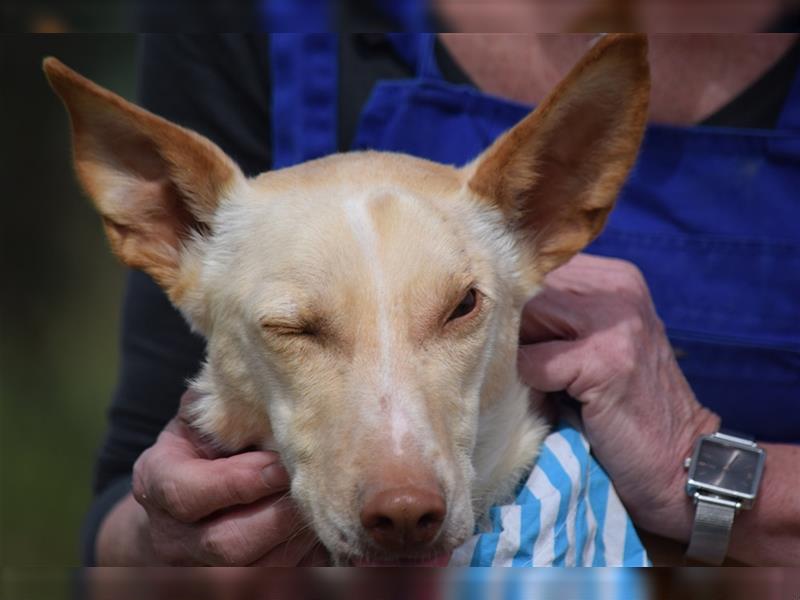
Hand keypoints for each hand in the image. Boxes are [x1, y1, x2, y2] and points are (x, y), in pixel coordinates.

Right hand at [127, 390, 327, 564]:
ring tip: (328, 506)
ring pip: (257, 569)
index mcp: (156, 482)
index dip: (241, 481)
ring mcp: (199, 570)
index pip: (189, 493)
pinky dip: (306, 559)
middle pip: (227, 543)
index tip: (282, 462)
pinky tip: (326, 531)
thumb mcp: (199, 420)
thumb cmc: (202, 447)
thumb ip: (222, 406)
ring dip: (297, 540)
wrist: (181, 503)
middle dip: (278, 515)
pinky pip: (279, 581)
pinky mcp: (233, 587)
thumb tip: (267, 384)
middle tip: (317, 487)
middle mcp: (172, 536)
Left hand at [517, 254, 718, 538]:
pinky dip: (530, 386)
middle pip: (526, 292)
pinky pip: (531, 363)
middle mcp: (617, 290)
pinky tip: (552, 400)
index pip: (537, 269)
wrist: (679, 455)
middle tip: (525, 368)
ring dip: (519, 356)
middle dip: (511, 330)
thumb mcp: (598, 339)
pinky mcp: (604, 361)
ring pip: (524, 321)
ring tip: (541, 384)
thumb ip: (557, 312)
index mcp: (615, 277)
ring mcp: (613, 322)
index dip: (514, 304)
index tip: (513, 336)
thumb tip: (491, 303)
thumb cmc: (625, 400)